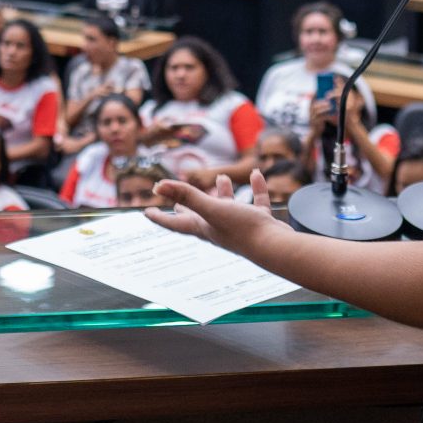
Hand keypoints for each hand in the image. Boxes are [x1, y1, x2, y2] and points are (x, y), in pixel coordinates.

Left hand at [147, 172, 281, 258]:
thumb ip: (187, 196)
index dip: (159, 218)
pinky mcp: (259, 222)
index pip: (175, 223)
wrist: (276, 247)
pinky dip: (255, 188)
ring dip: (223, 192)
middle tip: (176, 203)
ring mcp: (239, 226)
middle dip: (187, 207)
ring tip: (221, 178)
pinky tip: (255, 175)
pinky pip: (256, 202)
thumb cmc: (242, 230)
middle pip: (198, 217)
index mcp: (204, 228)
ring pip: (228, 207)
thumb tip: (158, 186)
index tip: (146, 213)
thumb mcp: (211, 208)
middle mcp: (219, 228)